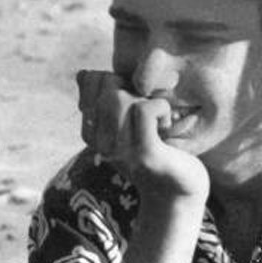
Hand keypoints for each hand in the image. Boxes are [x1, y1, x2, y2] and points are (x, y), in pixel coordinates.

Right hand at [76, 70, 208, 204]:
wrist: (179, 189)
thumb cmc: (156, 149)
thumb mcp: (128, 120)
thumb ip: (107, 97)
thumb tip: (82, 74)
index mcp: (92, 132)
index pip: (90, 81)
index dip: (118, 77)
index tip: (134, 98)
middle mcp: (100, 143)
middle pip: (108, 88)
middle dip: (134, 87)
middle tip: (151, 108)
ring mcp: (120, 150)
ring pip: (122, 98)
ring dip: (148, 99)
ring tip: (158, 119)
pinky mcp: (144, 154)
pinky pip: (145, 109)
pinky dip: (162, 109)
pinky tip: (167, 126)